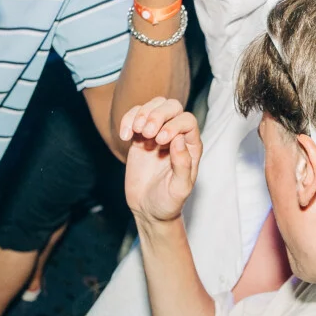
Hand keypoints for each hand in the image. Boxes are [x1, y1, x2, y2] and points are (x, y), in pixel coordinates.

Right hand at [121, 98, 200, 222]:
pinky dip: (127, 119)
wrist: (149, 210)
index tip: (161, 140)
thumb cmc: (169, 201)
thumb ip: (182, 164)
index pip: (187, 121)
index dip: (174, 124)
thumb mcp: (179, 188)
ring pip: (154, 106)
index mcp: (191, 146)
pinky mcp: (139, 137)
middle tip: (146, 132)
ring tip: (136, 132)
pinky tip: (124, 136)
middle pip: (171, 106)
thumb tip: (179, 139)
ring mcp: (156, 134)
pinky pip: (134, 116)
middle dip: (158, 114)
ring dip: (143, 113)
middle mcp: (175, 136)